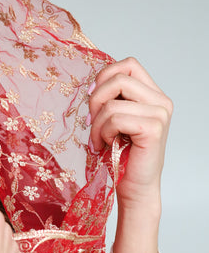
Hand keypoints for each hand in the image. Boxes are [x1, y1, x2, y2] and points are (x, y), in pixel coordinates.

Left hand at [88, 57, 172, 252]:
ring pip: (112, 102)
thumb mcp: (113, 118)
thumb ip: (110, 97)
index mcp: (153, 94)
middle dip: (96, 99)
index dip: (105, 76)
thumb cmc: (121, 154)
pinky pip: (115, 118)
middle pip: (118, 77)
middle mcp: (161, 101)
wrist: (134, 187)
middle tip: (93, 123)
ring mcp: (160, 114)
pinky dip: (103, 133)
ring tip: (100, 139)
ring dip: (96, 123)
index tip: (95, 101)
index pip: (128, 65)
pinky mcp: (153, 128)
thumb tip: (92, 84)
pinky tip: (107, 145)